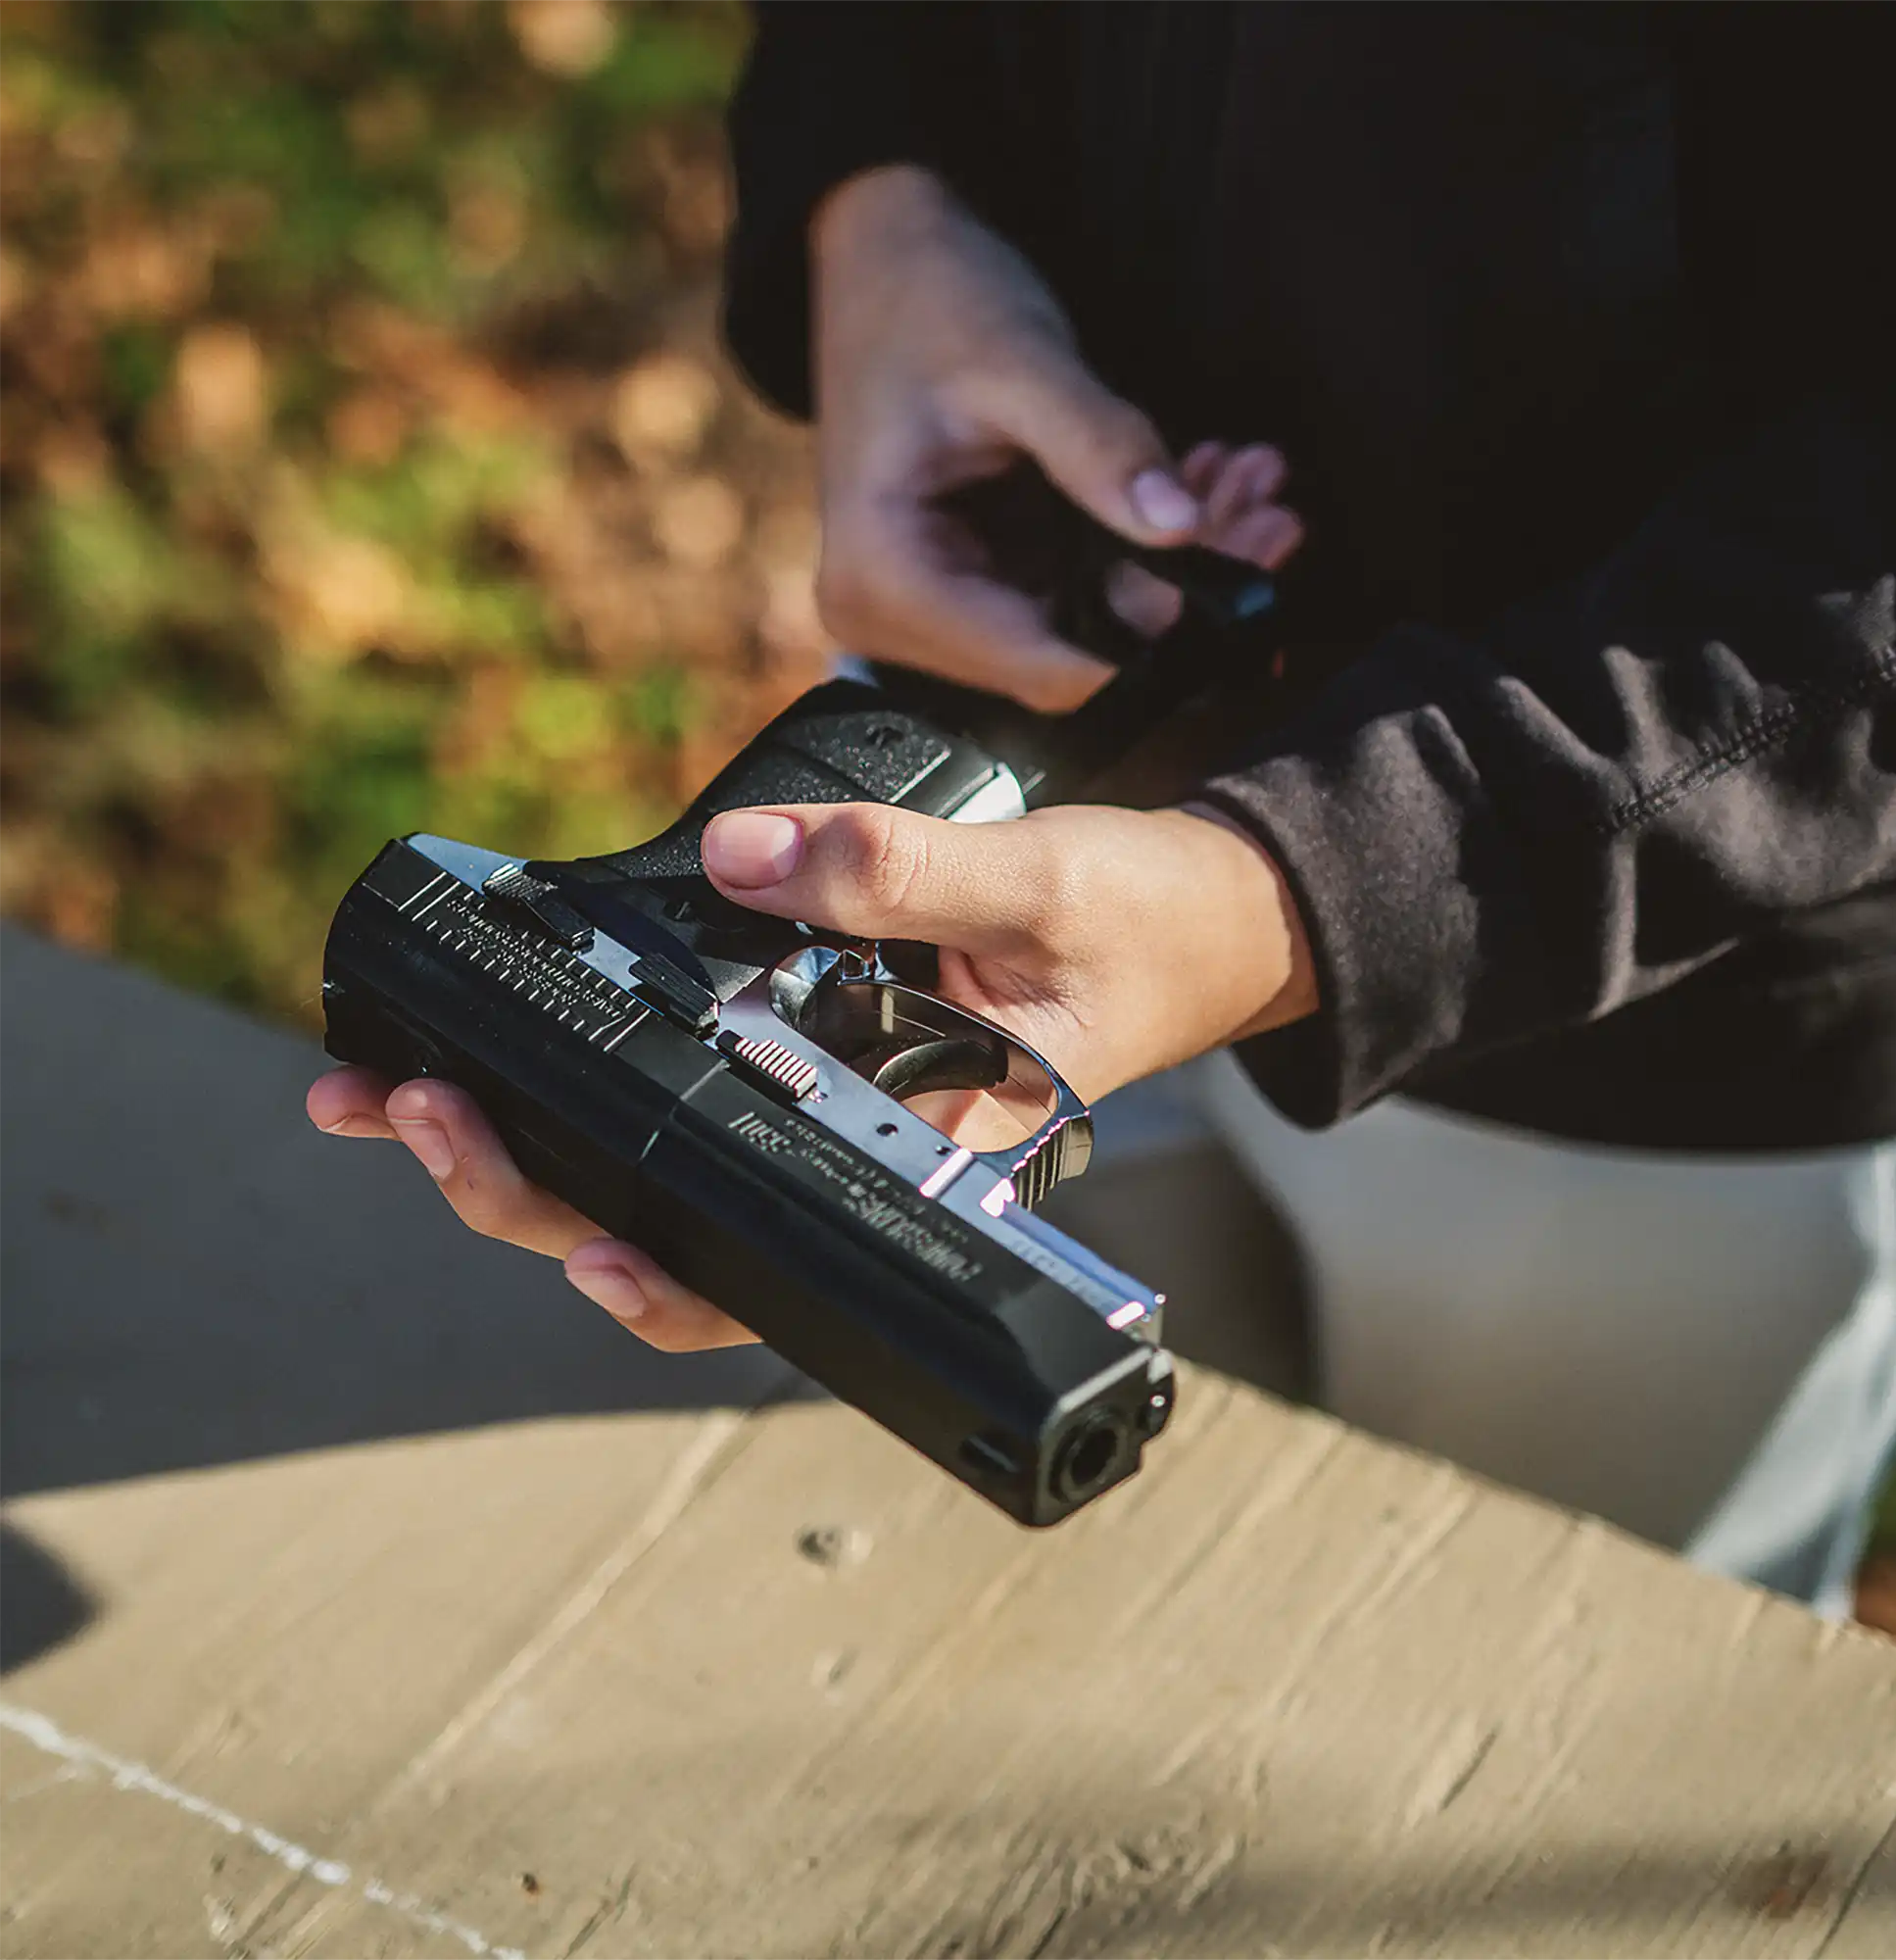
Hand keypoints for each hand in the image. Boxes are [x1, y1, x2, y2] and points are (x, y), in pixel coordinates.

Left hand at [309, 801, 1314, 1352]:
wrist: (1210, 914)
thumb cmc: (1153, 927)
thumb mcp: (1043, 885)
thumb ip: (901, 873)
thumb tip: (749, 861)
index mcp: (937, 1153)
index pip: (789, 1262)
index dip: (666, 1280)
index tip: (578, 1247)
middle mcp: (872, 1151)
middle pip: (683, 1223)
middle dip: (533, 1190)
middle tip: (420, 1115)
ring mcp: (840, 1107)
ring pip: (668, 1167)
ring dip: (532, 1145)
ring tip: (402, 1093)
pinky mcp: (825, 1050)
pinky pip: (701, 1085)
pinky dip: (598, 1073)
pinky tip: (514, 1050)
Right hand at [811, 165, 1303, 706]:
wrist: (878, 254)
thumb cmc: (922, 295)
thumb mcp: (1017, 361)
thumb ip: (1100, 446)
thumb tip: (1182, 524)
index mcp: (885, 583)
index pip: (1046, 668)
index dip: (1154, 634)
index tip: (1243, 559)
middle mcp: (902, 618)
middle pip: (1076, 654)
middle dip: (1181, 590)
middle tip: (1273, 511)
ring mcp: (943, 605)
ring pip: (1091, 625)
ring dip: (1178, 561)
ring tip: (1253, 481)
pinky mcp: (982, 577)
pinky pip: (1081, 588)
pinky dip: (1144, 540)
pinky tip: (1208, 481)